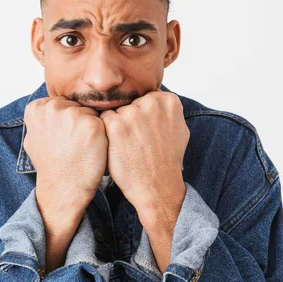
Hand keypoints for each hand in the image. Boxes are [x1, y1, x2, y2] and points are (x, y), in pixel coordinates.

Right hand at [23, 96, 106, 271]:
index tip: (61, 138)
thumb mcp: (33, 138)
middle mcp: (53, 107)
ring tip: (82, 147)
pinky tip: (93, 149)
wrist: (64, 189)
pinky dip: (102, 135)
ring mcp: (73, 114)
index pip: (61, 103)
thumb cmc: (51, 164)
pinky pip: (103, 122)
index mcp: (37, 108)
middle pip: (76, 105)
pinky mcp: (92, 124)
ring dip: (91, 127)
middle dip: (79, 121)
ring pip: (91, 113)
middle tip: (72, 144)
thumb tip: (46, 105)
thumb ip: (41, 118)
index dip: (65, 121)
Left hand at [99, 91, 187, 226]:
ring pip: (116, 111)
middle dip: (130, 119)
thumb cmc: (167, 160)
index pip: (145, 98)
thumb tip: (156, 95)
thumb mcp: (179, 129)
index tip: (147, 132)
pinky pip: (103, 120)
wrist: (156, 186)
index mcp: (167, 100)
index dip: (143, 116)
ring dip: (117, 126)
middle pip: (130, 103)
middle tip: (137, 141)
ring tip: (129, 146)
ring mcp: (132, 113)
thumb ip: (167, 109)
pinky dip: (106, 133)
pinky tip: (117, 147)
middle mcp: (151, 102)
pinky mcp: (115, 125)